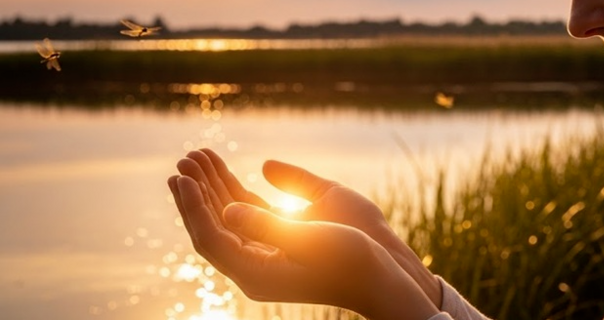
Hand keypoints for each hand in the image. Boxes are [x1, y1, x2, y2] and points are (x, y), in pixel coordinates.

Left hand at [167, 175, 438, 319]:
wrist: (382, 278)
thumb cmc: (352, 260)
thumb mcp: (311, 240)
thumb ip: (267, 225)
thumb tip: (226, 211)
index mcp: (257, 273)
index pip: (211, 238)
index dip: (192, 206)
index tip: (181, 175)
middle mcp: (255, 267)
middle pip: (212, 228)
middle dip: (196, 191)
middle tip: (182, 160)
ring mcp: (266, 255)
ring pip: (227, 219)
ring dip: (211, 187)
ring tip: (196, 156)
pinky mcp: (280, 243)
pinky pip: (246, 215)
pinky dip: (232, 192)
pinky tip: (222, 172)